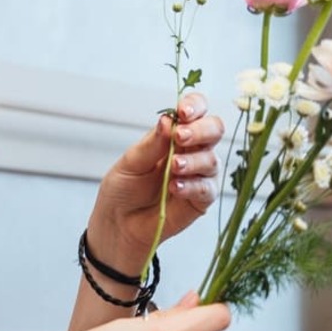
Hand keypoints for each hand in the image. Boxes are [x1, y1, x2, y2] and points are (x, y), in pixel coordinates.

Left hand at [90, 93, 227, 268]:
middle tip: (180, 137)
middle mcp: (191, 151)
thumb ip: (152, 143)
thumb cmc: (122, 190)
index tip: (183, 111)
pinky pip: (207, 189)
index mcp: (174, 135)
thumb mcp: (130, 162)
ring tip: (174, 167)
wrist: (117, 224)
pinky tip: (175, 187)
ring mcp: (198, 175)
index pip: (196, 111)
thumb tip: (168, 120)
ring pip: (212, 160)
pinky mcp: (200, 200)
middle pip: (214, 130)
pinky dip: (193, 185)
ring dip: (193, 161)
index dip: (195, 106)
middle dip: (200, 130)